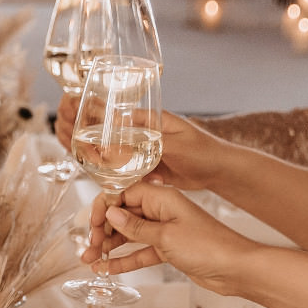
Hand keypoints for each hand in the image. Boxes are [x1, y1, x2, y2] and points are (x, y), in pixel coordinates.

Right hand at [58, 95, 224, 189]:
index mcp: (153, 120)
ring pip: (123, 158)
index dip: (102, 126)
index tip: (86, 136)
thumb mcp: (173, 145)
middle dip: (103, 150)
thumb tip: (115, 145)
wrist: (221, 172)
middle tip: (90, 160)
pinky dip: (125, 180)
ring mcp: (149, 152)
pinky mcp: (153, 169)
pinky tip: (116, 188)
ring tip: (101, 175)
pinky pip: (132, 174)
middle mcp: (148, 134)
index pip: (120, 118)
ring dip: (113, 168)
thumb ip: (144, 144)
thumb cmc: (203, 151)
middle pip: (117, 140)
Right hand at [82, 182, 255, 292]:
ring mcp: (165, 230)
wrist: (237, 269)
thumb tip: (111, 214)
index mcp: (162, 197)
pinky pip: (140, 252)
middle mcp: (161, 210)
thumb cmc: (208, 246)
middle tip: (88, 248)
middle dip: (103, 231)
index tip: (92, 226)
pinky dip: (125, 260)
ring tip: (90, 262)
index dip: (104, 209)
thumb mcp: (166, 235)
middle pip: (123, 215)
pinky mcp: (169, 249)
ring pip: (129, 236)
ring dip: (110, 248)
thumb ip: (136, 226)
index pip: (123, 194)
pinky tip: (108, 269)